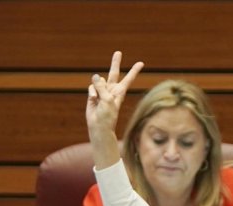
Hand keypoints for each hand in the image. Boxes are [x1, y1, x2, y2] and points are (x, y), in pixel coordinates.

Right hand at [85, 51, 143, 166]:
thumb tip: (95, 76)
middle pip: (114, 73)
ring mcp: (102, 92)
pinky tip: (93, 100)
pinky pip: (91, 88)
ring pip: (99, 81)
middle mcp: (112, 90)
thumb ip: (102, 87)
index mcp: (120, 92)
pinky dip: (91, 93)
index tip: (141, 63)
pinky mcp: (94, 94)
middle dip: (115, 63)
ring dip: (98, 86)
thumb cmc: (107, 115)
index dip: (134, 71)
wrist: (99, 125)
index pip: (128, 79)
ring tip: (98, 98)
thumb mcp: (107, 100)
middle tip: (118, 52)